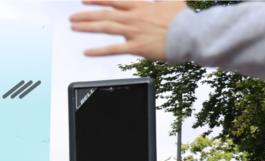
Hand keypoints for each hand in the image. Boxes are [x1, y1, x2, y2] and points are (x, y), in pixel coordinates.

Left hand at [69, 0, 186, 59]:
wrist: (191, 34)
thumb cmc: (182, 19)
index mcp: (140, 5)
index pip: (113, 0)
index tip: (84, 0)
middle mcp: (134, 17)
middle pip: (105, 14)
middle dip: (86, 14)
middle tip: (72, 17)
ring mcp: (134, 32)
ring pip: (105, 28)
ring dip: (87, 27)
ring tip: (74, 27)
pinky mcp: (136, 47)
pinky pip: (113, 49)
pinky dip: (98, 51)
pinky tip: (86, 52)